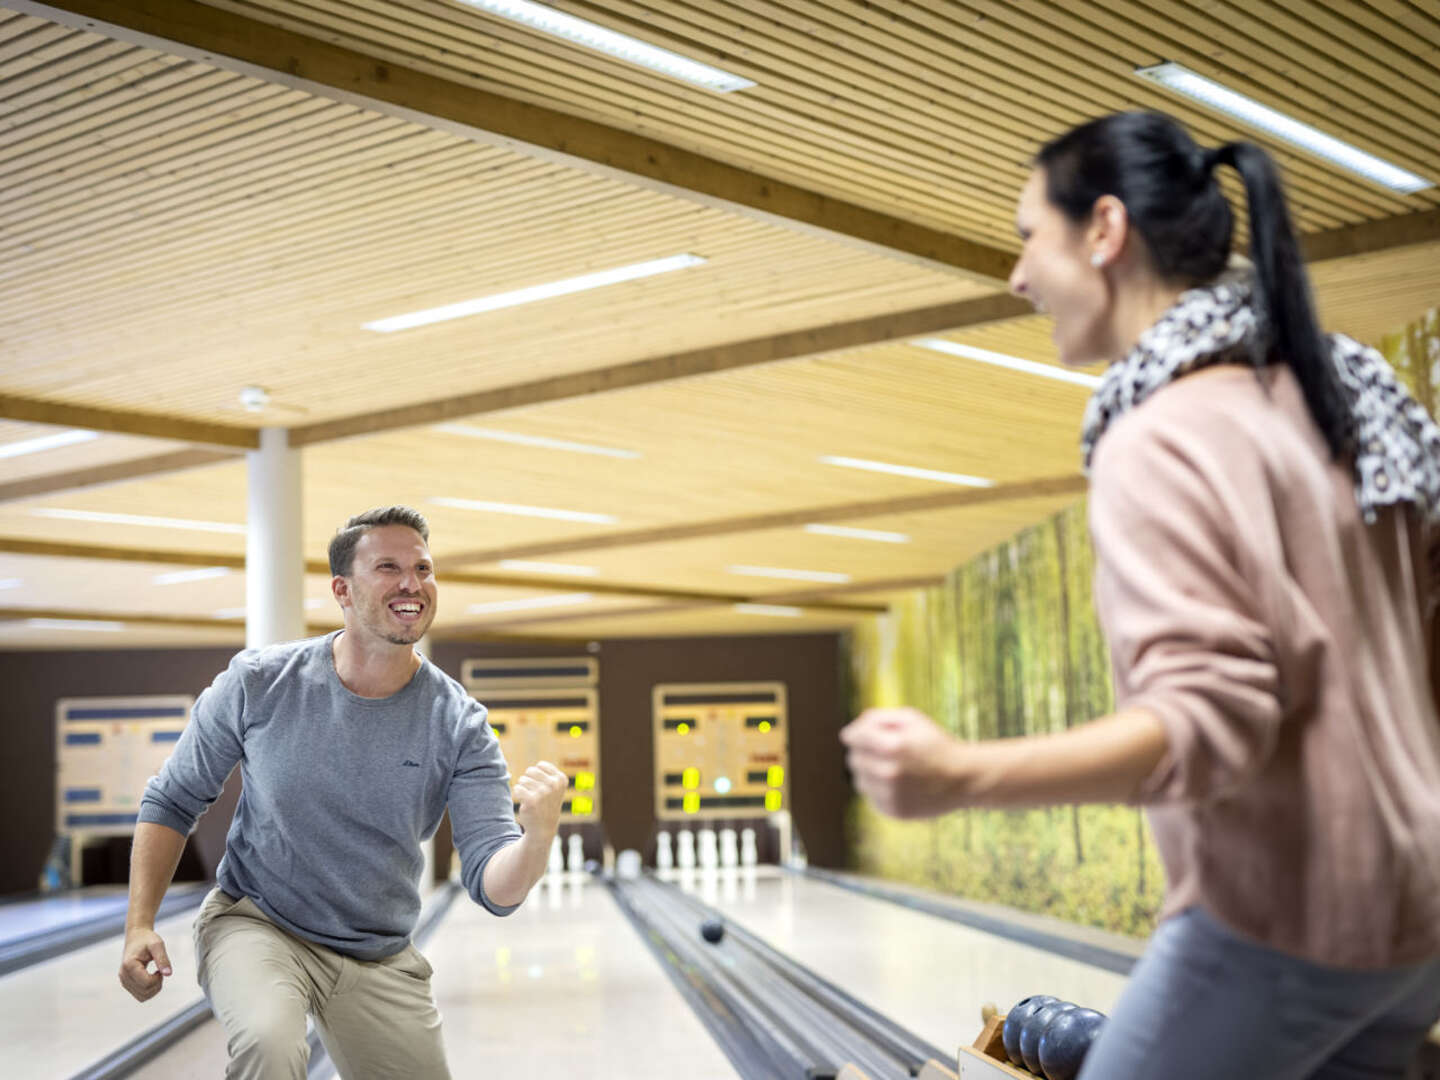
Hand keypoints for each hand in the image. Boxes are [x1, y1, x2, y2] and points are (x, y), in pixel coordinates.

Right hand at [119, 927, 171, 1001]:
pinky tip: (152, 978)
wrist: (136, 937)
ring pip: (142, 997)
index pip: (146, 983)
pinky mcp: (126, 984)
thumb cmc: (147, 940)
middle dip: (157, 984)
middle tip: (161, 971)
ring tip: (157, 974)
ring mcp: (124, 981)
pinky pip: (140, 996)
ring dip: (154, 989)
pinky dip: (150, 991)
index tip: (161, 969)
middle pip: (145, 992)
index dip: (158, 979)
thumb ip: (163, 958)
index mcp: (129, 965)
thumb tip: (168, 974)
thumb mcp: (158, 944)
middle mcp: (123, 975)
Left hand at [513, 761, 567, 836]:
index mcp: (561, 779)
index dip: (537, 775)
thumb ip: (550, 772)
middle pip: (530, 771)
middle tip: (535, 793)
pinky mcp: (531, 800)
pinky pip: (517, 788)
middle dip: (529, 780)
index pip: (540, 765)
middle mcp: (554, 784)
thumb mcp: (555, 786)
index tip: (543, 787)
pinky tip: (525, 802)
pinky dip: (518, 794)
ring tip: (530, 798)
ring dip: (523, 788)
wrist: (543, 828)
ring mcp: (543, 792)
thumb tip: (540, 765)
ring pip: (522, 779)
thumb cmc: (547, 803)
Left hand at [840, 707, 966, 818]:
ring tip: (893, 768)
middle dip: (864, 752)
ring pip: (859, 780)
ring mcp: (891, 794)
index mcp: (893, 746)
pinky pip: (871, 796)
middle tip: (885, 751)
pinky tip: (900, 784)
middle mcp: (889, 772)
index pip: (853, 737)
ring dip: (870, 772)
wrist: (964, 779)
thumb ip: (878, 719)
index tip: (859, 735)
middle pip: (853, 758)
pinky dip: (880, 789)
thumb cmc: (936, 744)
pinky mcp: (893, 810)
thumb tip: (848, 733)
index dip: (855, 733)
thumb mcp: (913, 719)